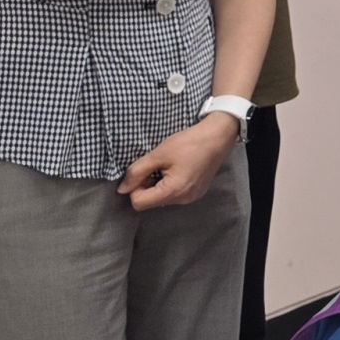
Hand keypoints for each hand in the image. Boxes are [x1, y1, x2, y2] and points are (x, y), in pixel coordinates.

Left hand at [119, 113, 240, 207]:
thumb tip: (122, 189)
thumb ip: (136, 172)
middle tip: (155, 165)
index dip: (134, 187)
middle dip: (146, 186)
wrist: (217, 136)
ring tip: (167, 166)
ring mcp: (191, 198)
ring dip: (157, 185)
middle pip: (150, 202)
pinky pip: (174, 195)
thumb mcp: (158, 154)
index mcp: (173, 191)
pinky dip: (169, 184)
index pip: (139, 203)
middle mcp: (183, 200)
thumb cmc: (188, 143)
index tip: (141, 170)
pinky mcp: (196, 193)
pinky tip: (177, 169)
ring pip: (161, 199)